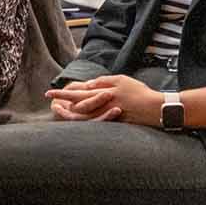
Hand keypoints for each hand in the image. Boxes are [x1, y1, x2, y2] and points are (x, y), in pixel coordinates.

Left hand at [47, 75, 163, 125]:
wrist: (156, 108)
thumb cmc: (139, 92)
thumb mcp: (121, 80)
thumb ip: (102, 82)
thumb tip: (86, 85)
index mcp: (103, 94)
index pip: (78, 93)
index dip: (63, 93)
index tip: (50, 93)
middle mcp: (102, 106)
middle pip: (76, 105)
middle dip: (62, 103)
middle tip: (49, 101)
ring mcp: (106, 116)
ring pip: (83, 116)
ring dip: (70, 112)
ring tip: (59, 109)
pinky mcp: (112, 124)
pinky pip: (94, 122)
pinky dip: (83, 119)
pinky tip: (78, 117)